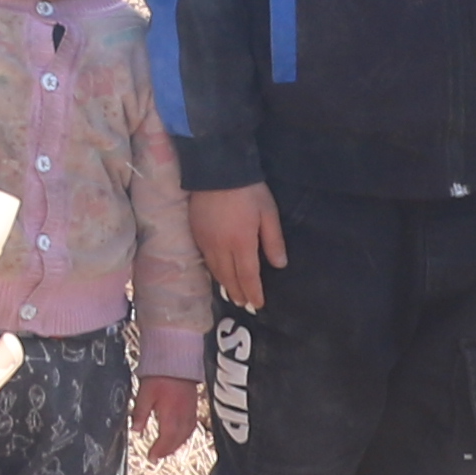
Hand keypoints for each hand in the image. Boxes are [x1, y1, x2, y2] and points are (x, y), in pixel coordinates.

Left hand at [135, 371, 203, 460]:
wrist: (178, 358)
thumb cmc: (160, 374)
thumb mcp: (145, 393)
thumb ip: (140, 413)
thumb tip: (136, 430)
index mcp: (171, 415)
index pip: (166, 439)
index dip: (159, 450)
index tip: (151, 457)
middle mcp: (183, 416)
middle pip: (178, 439)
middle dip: (168, 450)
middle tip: (157, 456)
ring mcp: (191, 411)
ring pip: (186, 434)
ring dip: (177, 444)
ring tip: (168, 450)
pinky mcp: (194, 405)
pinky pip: (191, 426)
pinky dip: (185, 435)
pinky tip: (179, 434)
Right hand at [188, 183, 282, 312]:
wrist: (216, 170)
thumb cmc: (247, 190)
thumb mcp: (268, 213)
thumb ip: (273, 240)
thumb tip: (279, 265)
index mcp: (242, 243)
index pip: (248, 276)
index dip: (253, 292)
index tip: (258, 304)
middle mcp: (221, 247)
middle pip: (229, 277)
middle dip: (239, 293)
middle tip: (245, 304)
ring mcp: (206, 241)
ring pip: (216, 270)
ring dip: (225, 285)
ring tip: (233, 294)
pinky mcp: (196, 233)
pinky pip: (205, 259)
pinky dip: (214, 271)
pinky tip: (218, 274)